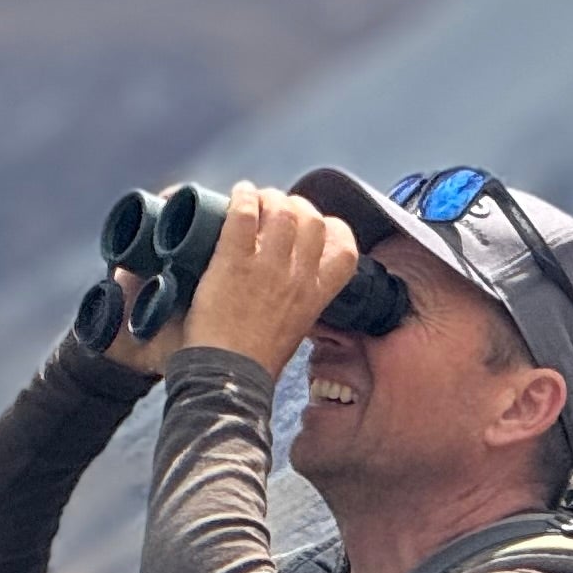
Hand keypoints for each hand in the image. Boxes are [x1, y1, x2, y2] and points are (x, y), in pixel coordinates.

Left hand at [130, 182, 357, 372]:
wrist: (227, 377)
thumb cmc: (254, 362)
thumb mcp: (294, 330)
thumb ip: (298, 304)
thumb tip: (289, 288)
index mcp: (316, 296)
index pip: (345, 249)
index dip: (333, 228)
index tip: (316, 225)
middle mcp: (298, 277)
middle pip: (311, 220)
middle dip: (295, 206)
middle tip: (275, 208)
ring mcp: (267, 267)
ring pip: (280, 211)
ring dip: (267, 198)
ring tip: (254, 199)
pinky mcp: (233, 261)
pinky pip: (243, 214)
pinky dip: (242, 198)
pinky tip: (237, 195)